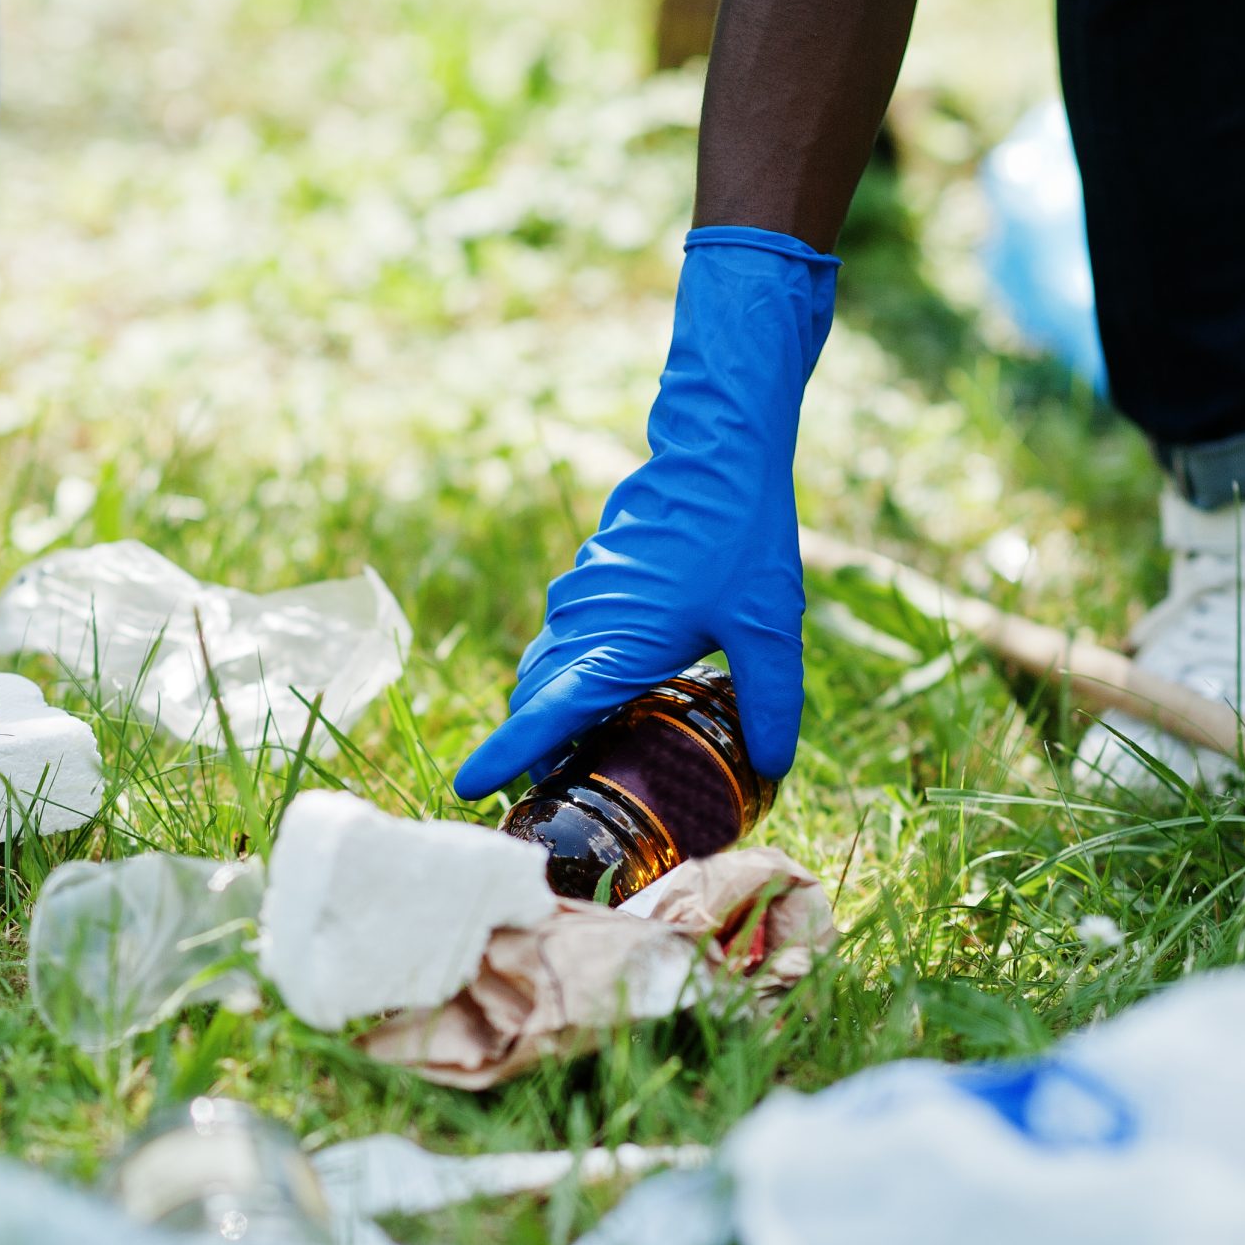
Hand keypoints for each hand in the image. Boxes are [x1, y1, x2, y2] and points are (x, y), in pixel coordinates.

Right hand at [454, 227, 839, 798]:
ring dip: (550, 712)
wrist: (717, 449)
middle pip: (534, 699)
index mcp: (618, 643)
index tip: (470, 787)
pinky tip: (613, 690)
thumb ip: (771, 701)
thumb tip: (775, 767)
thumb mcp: (769, 626)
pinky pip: (563, 641)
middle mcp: (585, 624)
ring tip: (584, 754)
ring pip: (545, 668)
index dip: (507, 753)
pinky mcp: (592, 582)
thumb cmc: (740, 533)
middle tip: (556, 796)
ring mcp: (582, 599)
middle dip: (531, 750)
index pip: (547, 713)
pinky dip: (568, 676)